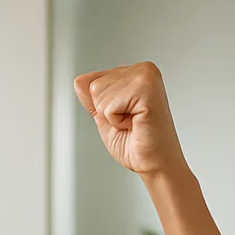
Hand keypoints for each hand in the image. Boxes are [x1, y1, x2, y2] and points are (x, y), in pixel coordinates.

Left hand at [74, 62, 185, 178]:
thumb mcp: (104, 117)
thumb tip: (79, 81)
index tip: (126, 117)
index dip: (103, 108)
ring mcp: (146, 76)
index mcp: (135, 73)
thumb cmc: (136, 144)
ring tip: (133, 123)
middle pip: (94, 86)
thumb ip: (92, 98)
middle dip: (106, 112)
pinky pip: (109, 105)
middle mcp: (143, 70)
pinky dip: (117, 121)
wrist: (155, 164)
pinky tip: (136, 124)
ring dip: (112, 117)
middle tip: (130, 122)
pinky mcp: (146, 89)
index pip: (92, 81)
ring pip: (99, 93)